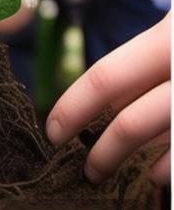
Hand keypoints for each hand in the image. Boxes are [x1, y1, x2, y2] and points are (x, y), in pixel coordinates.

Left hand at [47, 14, 169, 184]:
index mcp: (171, 39)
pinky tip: (158, 175)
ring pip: (166, 137)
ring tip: (110, 172)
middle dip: (103, 151)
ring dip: (137, 161)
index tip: (52, 130)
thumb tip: (109, 92)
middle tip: (85, 170)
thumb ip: (155, 52)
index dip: (74, 106)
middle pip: (134, 122)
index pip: (108, 78)